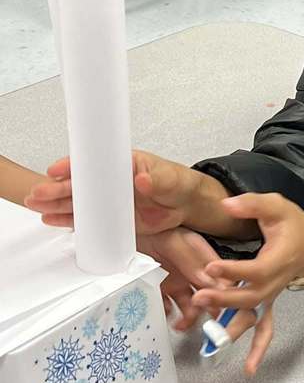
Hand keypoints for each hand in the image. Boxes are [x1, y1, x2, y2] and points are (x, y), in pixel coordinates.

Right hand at [25, 150, 208, 234]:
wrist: (187, 204)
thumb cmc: (178, 184)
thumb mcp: (169, 180)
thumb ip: (156, 180)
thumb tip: (143, 179)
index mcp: (123, 163)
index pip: (93, 162)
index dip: (73, 166)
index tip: (56, 170)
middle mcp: (112, 181)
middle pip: (79, 184)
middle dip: (57, 188)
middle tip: (38, 194)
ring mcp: (110, 199)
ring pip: (78, 201)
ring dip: (57, 204)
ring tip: (37, 206)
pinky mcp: (112, 217)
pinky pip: (86, 219)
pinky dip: (69, 219)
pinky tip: (52, 219)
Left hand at [137, 227, 221, 329]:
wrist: (124, 233)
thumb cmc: (151, 229)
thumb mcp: (174, 240)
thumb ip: (190, 259)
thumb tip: (209, 280)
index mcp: (202, 256)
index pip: (221, 277)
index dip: (223, 292)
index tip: (219, 304)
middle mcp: (192, 272)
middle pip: (209, 295)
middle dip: (207, 309)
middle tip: (200, 317)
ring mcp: (177, 282)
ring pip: (190, 306)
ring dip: (188, 317)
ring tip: (180, 324)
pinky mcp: (160, 291)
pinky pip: (167, 308)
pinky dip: (167, 315)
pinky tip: (162, 313)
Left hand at [191, 193, 303, 373]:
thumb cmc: (293, 224)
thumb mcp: (276, 205)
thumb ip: (252, 204)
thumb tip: (227, 206)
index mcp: (279, 258)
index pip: (255, 269)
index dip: (234, 270)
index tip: (212, 267)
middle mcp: (275, 282)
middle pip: (250, 296)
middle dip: (224, 299)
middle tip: (200, 296)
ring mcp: (270, 295)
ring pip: (253, 315)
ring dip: (234, 327)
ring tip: (213, 340)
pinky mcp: (266, 301)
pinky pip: (265, 327)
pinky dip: (259, 349)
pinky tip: (249, 369)